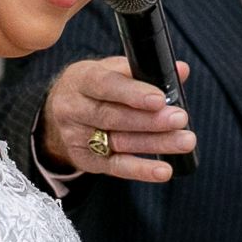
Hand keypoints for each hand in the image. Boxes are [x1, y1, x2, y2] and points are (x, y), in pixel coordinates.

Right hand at [41, 57, 195, 182]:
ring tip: (184, 141)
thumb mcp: (112, 70)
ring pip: (119, 142)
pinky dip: (141, 170)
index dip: (133, 93)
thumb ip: (144, 71)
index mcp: (82, 79)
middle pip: (114, 117)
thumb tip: (182, 70)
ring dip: (155, 143)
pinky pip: (116, 167)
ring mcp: (77, 137)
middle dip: (150, 120)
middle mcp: (74, 108)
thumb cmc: (96, 88)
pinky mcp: (86, 160)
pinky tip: (163, 170)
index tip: (160, 99)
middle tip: (180, 119)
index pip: (106, 85)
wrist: (57, 116)